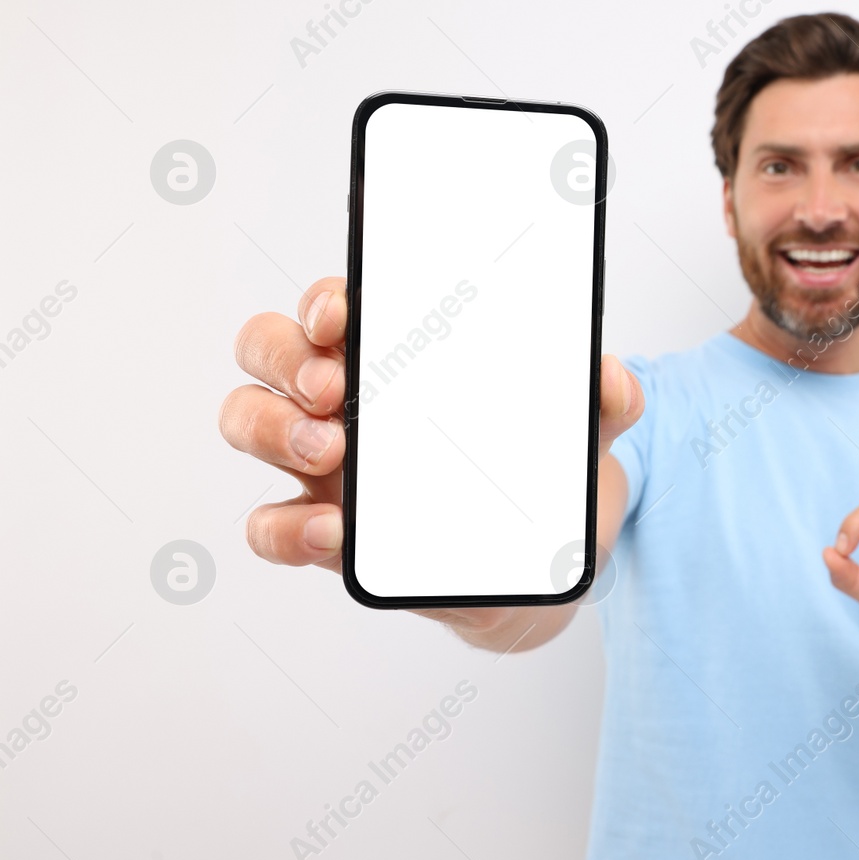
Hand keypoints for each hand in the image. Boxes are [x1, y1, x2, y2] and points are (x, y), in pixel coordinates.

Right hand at [218, 276, 640, 637]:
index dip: (326, 298)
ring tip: (333, 451)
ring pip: (247, 420)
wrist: (539, 560)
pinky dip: (286, 528)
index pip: (335, 302)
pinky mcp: (321, 533)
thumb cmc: (540, 468)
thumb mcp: (585, 428)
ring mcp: (321, 462)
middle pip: (269, 347)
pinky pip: (269, 524)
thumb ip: (608, 399)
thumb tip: (611, 377)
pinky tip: (332, 532)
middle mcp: (342, 397)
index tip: (345, 313)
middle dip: (287, 357)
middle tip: (337, 388)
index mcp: (395, 352)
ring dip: (273, 427)